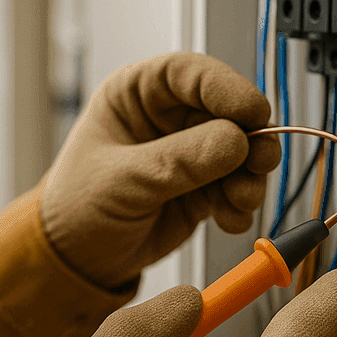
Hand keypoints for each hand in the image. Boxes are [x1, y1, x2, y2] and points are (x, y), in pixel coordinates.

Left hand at [40, 52, 280, 287]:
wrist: (76, 261)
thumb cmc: (76, 208)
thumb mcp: (122, 181)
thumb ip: (178, 161)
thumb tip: (235, 141)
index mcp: (136, 94)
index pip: (190, 74)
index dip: (227, 88)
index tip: (254, 112)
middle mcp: (167, 118)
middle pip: (227, 112)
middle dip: (250, 139)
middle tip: (261, 162)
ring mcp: (189, 153)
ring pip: (241, 152)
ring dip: (249, 177)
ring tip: (240, 201)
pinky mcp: (203, 188)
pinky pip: (237, 187)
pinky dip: (241, 204)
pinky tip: (229, 220)